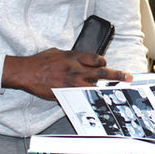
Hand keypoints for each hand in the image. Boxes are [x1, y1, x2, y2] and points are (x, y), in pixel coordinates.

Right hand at [2, 48, 131, 98]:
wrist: (26, 72)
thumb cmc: (40, 61)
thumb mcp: (58, 52)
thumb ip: (71, 56)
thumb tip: (81, 59)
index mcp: (73, 56)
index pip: (97, 59)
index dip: (104, 62)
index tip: (105, 65)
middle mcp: (75, 69)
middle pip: (101, 72)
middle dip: (117, 75)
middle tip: (128, 77)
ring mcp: (70, 82)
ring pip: (94, 87)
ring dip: (105, 89)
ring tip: (115, 92)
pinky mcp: (64, 93)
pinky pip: (80, 96)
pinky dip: (88, 98)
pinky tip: (95, 101)